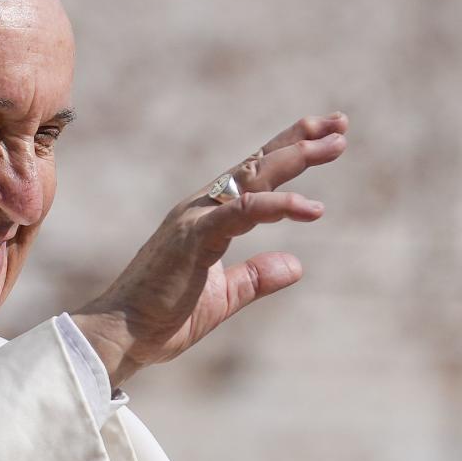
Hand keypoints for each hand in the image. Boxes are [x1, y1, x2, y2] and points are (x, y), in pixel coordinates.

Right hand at [72, 112, 347, 388]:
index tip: (327, 137)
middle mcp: (200, 209)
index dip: (290, 154)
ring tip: (335, 144)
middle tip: (340, 124)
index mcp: (206, 219)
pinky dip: (278, 205)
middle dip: (300, 141)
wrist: (121, 336)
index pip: (254, 178)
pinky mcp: (194, 237)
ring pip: (253, 177)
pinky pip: (242, 213)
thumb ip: (255, 278)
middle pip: (257, 164)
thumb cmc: (161, 319)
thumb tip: (296, 264)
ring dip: (295, 158)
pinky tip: (312, 208)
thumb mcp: (222, 298)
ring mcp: (195, 219)